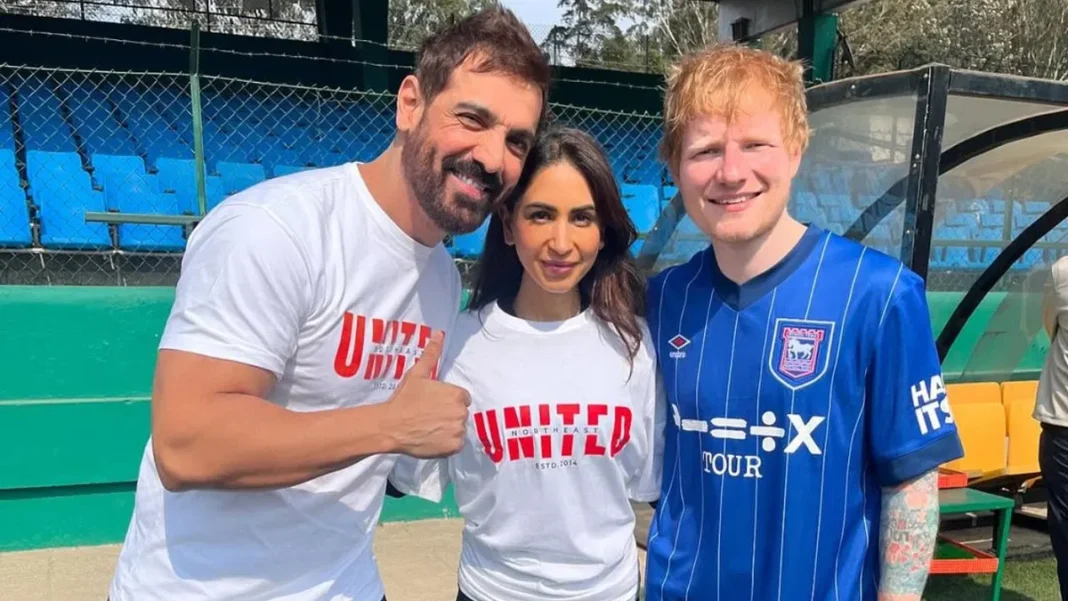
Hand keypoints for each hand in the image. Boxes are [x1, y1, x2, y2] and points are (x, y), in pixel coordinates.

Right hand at [384, 330, 469, 457]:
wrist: (391, 425)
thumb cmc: (404, 399)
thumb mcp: (417, 374)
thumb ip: (431, 354)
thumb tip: (438, 333)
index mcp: (457, 394)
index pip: (461, 398)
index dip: (447, 401)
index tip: (433, 404)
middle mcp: (461, 413)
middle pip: (460, 413)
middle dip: (448, 414)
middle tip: (429, 416)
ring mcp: (458, 431)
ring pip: (458, 429)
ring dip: (448, 429)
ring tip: (429, 427)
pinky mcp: (453, 447)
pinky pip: (455, 444)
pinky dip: (446, 443)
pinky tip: (432, 438)